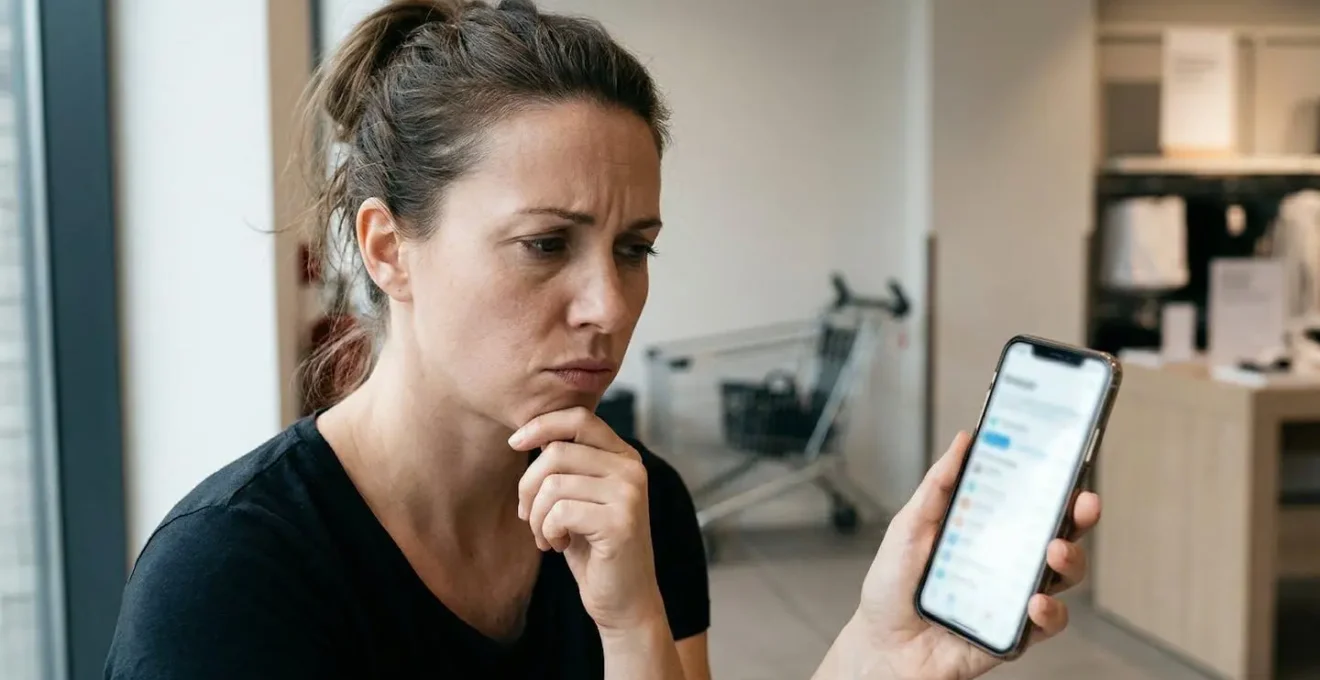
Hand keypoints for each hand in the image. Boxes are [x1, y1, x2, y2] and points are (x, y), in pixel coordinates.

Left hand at [510, 407, 664, 632]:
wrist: (623, 599)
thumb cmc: (594, 548)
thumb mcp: (580, 497)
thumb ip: (567, 465)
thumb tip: (529, 434)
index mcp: (624, 456)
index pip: (578, 418)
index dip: (541, 425)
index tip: (514, 444)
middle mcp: (632, 468)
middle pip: (557, 451)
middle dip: (528, 486)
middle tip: (527, 516)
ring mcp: (629, 494)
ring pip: (553, 483)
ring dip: (536, 515)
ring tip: (546, 535)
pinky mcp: (620, 521)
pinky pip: (559, 512)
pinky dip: (547, 532)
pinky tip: (559, 546)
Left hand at [853, 432, 1100, 679]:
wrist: (882, 646)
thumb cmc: (893, 586)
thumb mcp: (909, 526)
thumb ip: (938, 486)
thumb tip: (965, 441)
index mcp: (987, 529)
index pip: (1031, 500)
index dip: (1055, 482)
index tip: (1068, 462)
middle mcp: (1007, 560)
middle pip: (1059, 532)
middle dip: (1080, 515)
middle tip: (1082, 503)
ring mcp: (1014, 595)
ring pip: (1063, 575)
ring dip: (1069, 559)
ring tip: (1053, 551)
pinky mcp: (1016, 632)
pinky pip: (1047, 622)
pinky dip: (1048, 611)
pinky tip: (1034, 602)